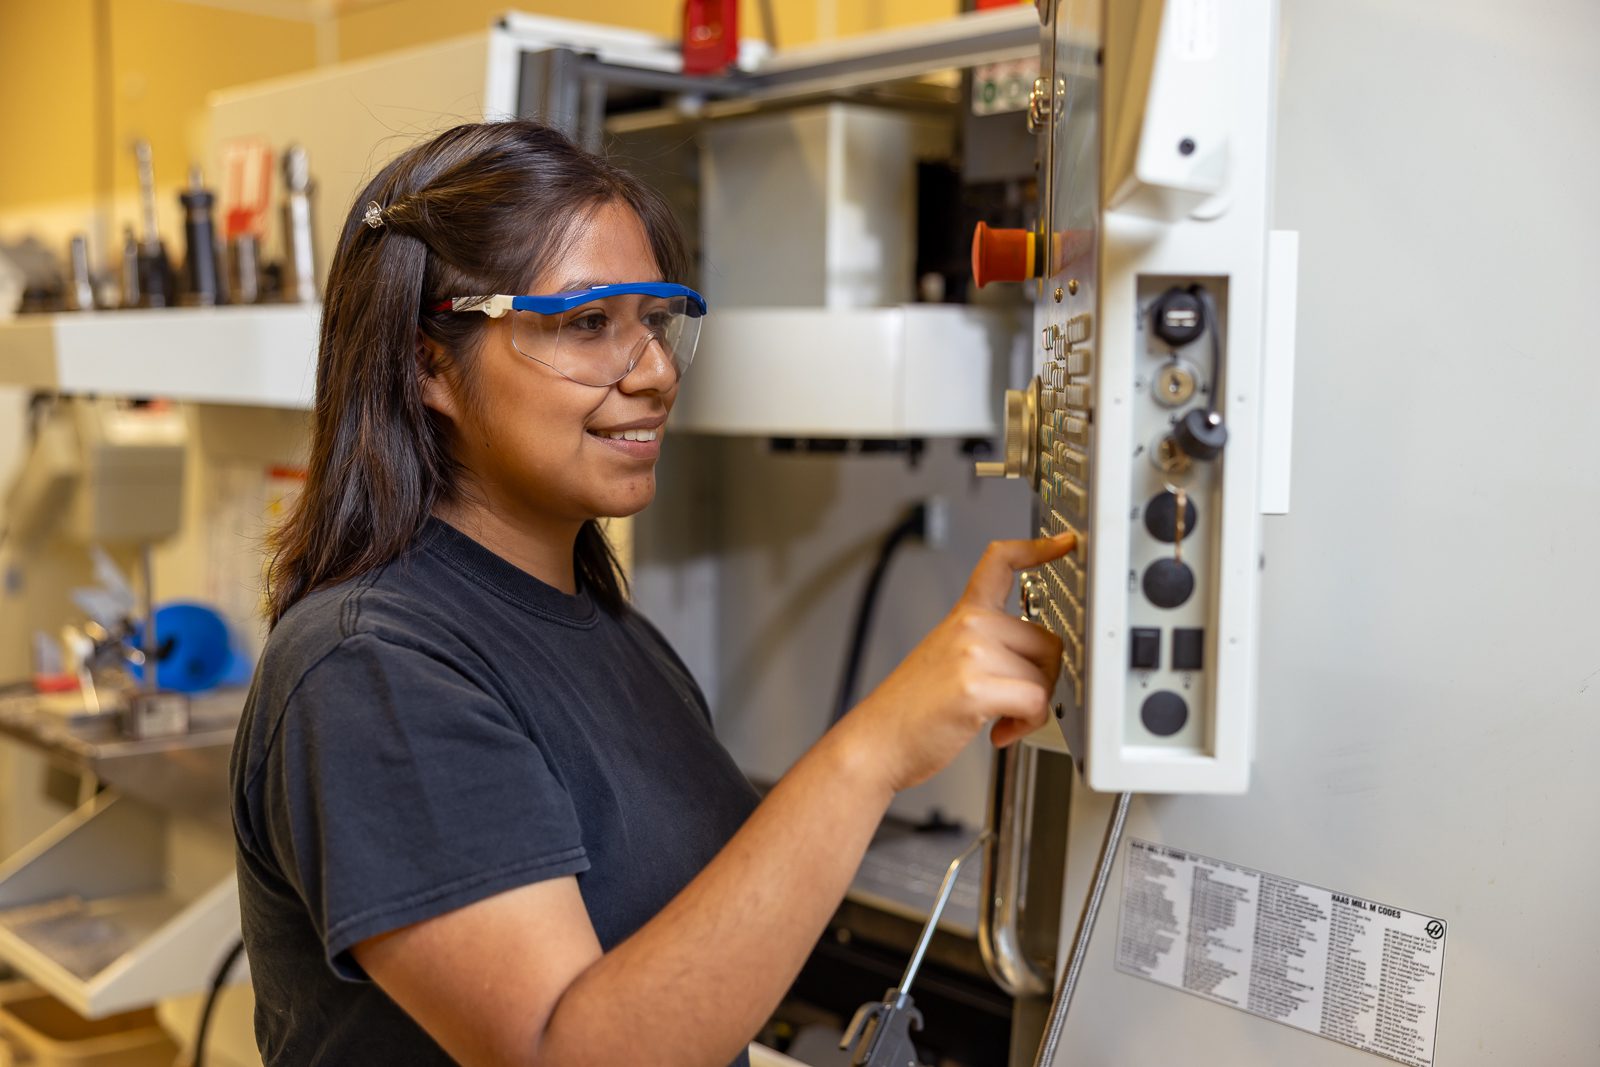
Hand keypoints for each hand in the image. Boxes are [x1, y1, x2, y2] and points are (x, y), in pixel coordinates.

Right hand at [842, 533, 1076, 793]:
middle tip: (1013, 702)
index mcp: (964, 616)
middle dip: (1041, 678)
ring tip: (998, 718)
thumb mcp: (946, 658)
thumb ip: (988, 645)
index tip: (1064, 542)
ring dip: (1032, 708)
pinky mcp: (976, 685)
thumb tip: (1041, 661)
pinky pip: (1035, 702)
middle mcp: (970, 627)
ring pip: (1043, 676)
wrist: (876, 740)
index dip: (1038, 548)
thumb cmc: (911, 709)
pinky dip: (1027, 725)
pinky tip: (1000, 732)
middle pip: (1047, 641)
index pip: (1000, 563)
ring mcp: (972, 653)